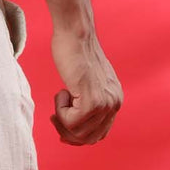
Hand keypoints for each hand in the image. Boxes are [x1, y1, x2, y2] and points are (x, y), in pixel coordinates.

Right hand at [49, 26, 123, 144]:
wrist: (74, 32)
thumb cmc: (74, 48)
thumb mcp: (88, 77)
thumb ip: (89, 96)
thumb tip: (77, 119)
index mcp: (115, 98)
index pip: (100, 133)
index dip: (78, 135)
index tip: (61, 126)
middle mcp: (114, 103)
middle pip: (89, 138)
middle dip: (68, 132)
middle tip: (55, 117)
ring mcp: (105, 104)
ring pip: (78, 133)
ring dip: (62, 118)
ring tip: (60, 96)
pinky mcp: (92, 101)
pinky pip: (71, 121)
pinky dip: (60, 110)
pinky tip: (61, 91)